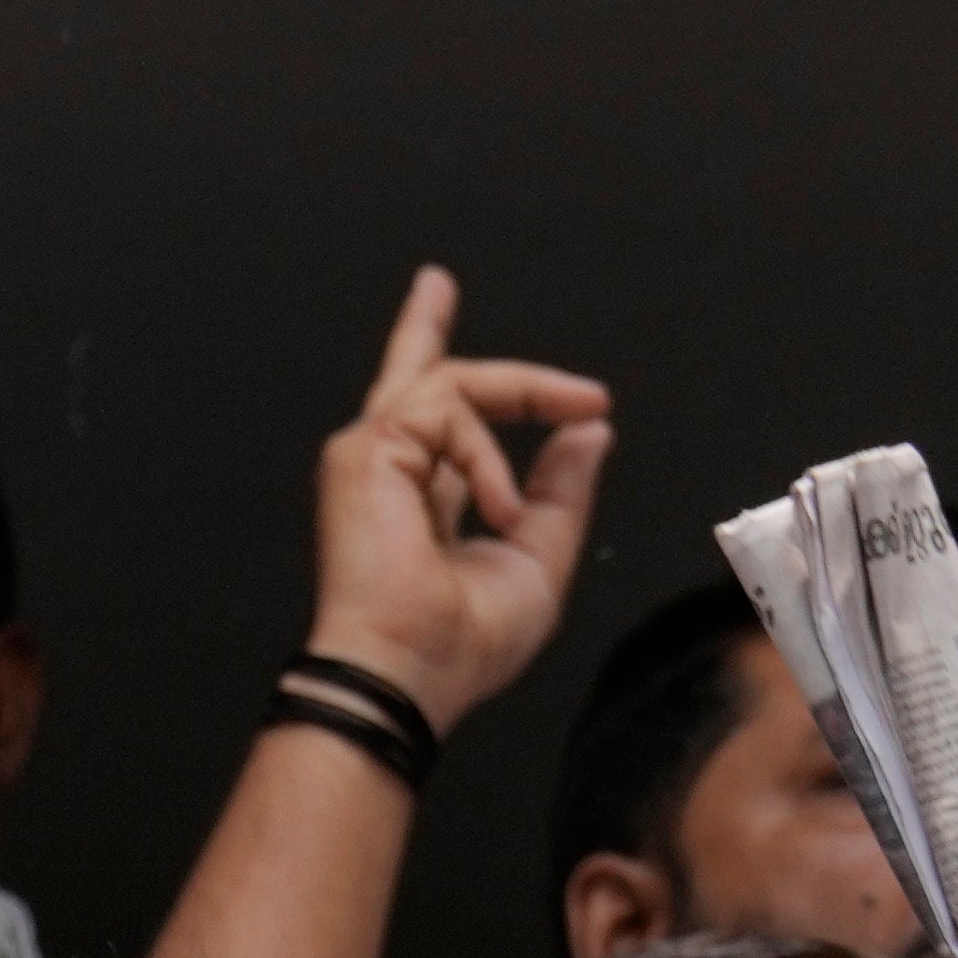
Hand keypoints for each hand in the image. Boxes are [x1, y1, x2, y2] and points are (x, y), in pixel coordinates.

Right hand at [292, 268, 615, 722]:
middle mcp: (388, 474)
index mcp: (422, 504)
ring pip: (457, 381)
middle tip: (436, 283)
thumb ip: (562, 493)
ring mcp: (370, 458)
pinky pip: (452, 407)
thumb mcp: (538, 561)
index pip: (441, 430)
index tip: (559, 392)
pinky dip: (488, 457)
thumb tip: (589, 431)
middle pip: (408, 378)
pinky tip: (497, 509)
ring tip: (544, 456)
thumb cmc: (457, 646)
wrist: (406, 674)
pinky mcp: (368, 449)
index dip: (480, 393)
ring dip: (523, 400)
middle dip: (419, 325)